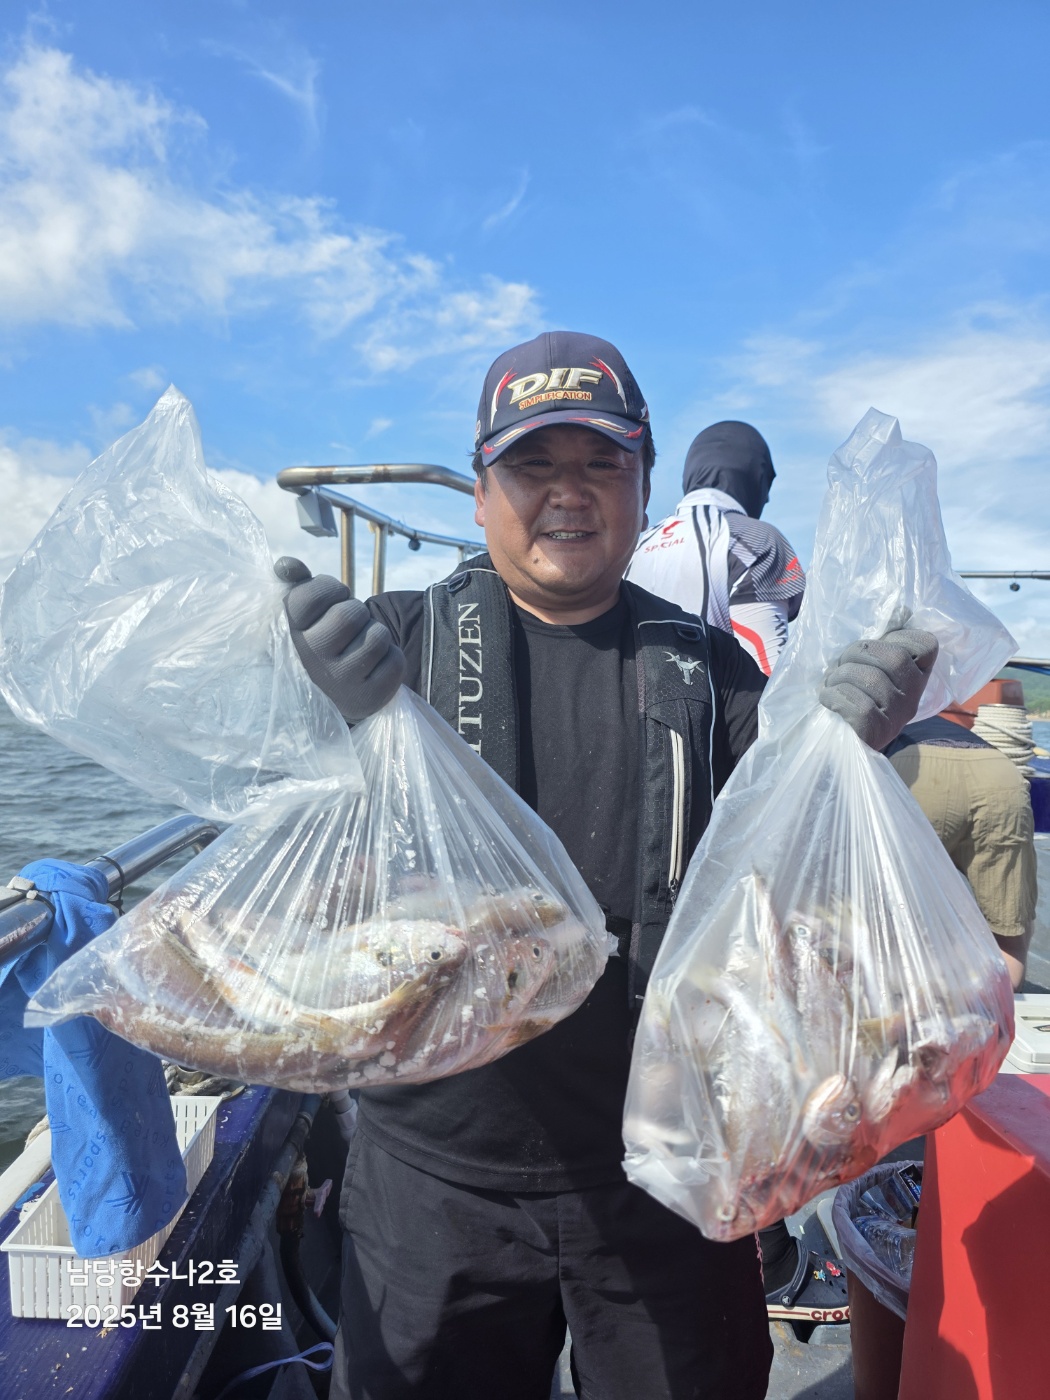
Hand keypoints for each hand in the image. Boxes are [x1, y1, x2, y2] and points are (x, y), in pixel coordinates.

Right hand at [274, 557, 404, 721]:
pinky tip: (376, 666)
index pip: (309, 597)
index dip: (329, 589)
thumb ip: (300, 586)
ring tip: (363, 645)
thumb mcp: (309, 615)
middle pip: (350, 614)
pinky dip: (391, 656)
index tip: (331, 599)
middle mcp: (311, 660)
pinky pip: (394, 659)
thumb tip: (286, 565)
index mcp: (293, 635)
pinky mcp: (369, 696)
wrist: (343, 692)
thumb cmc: (327, 641)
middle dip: (358, 612)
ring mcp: (340, 681)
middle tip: (352, 625)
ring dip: (376, 633)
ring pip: (377, 635)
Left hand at [820, 628, 937, 749]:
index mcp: (916, 676)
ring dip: (840, 676)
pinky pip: (858, 705)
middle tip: (840, 665)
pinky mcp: (877, 733)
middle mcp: (914, 698)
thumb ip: (883, 642)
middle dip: (857, 653)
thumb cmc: (849, 694)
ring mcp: (898, 717)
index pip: (926, 645)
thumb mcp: (868, 665)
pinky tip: (827, 698)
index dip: (896, 638)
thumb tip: (901, 608)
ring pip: (872, 679)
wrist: (833, 741)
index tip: (872, 649)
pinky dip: (834, 696)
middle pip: (894, 658)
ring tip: (830, 683)